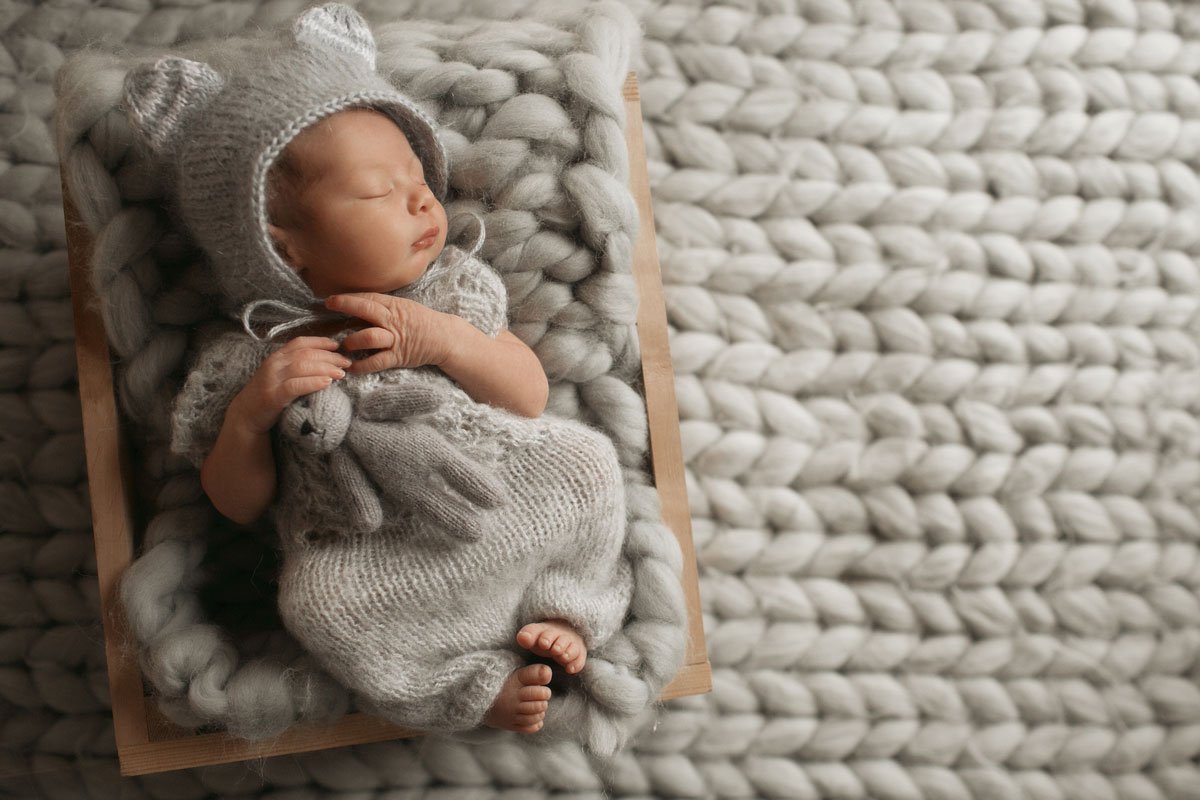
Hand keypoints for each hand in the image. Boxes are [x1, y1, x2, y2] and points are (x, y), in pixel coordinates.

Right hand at [232, 336, 351, 434]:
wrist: (246, 415)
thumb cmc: (269, 395)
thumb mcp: (281, 375)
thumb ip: (297, 367)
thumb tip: (326, 362)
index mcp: (277, 357)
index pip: (301, 343)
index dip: (321, 342)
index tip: (338, 345)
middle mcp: (274, 364)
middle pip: (306, 354)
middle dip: (329, 356)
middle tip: (347, 363)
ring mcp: (272, 379)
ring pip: (302, 367)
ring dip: (325, 368)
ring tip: (341, 373)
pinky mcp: (273, 396)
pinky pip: (295, 386)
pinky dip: (313, 382)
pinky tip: (327, 383)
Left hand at [324, 293, 451, 371]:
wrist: (444, 338)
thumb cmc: (422, 321)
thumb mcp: (405, 307)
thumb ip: (384, 306)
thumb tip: (359, 305)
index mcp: (394, 306)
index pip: (368, 297)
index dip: (349, 297)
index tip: (331, 298)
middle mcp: (393, 320)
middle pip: (366, 309)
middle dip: (346, 305)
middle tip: (329, 306)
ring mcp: (395, 339)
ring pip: (369, 336)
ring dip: (352, 340)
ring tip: (343, 345)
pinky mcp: (398, 357)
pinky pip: (377, 362)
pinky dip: (362, 366)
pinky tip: (351, 368)